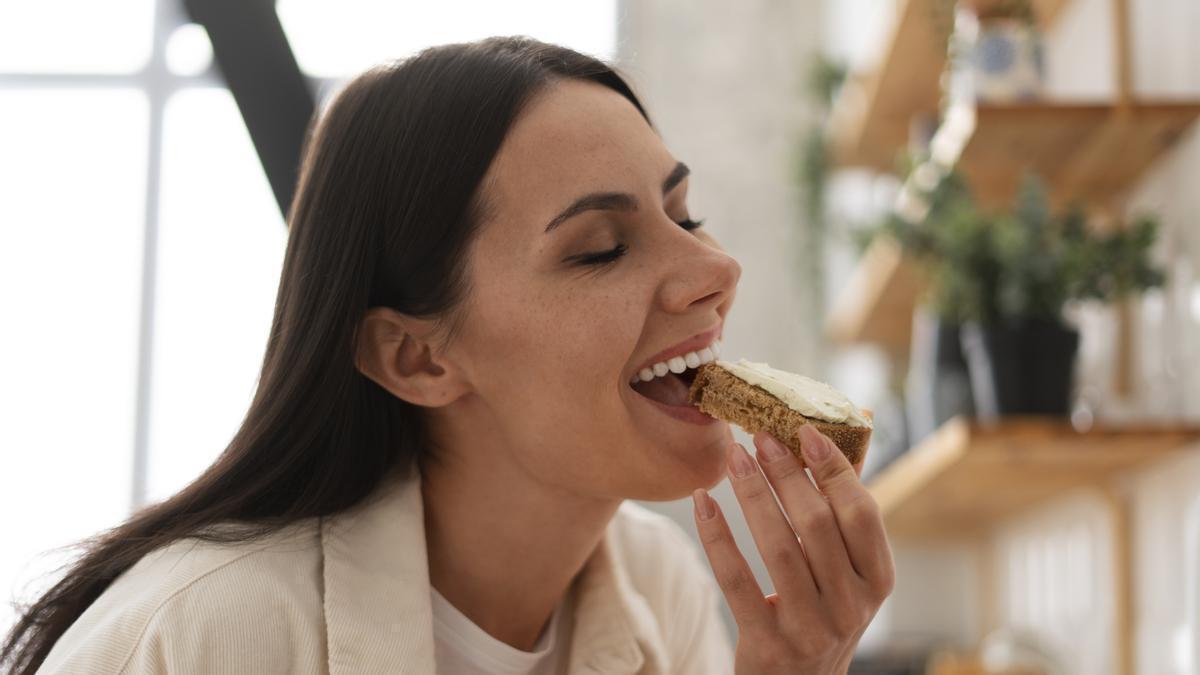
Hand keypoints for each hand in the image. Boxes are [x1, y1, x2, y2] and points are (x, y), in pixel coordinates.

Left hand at [692, 425, 894, 673]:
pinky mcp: (768, 644)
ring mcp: (811, 628)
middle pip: (817, 524)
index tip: (802, 432)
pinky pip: (737, 581)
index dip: (833, 468)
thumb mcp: (845, 575)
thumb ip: (839, 519)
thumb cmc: (820, 612)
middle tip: (758, 438)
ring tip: (734, 458)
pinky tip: (703, 502)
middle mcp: (852, 606)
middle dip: (786, 474)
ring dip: (753, 494)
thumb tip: (824, 443)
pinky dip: (718, 536)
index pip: (862, 513)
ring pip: (779, 547)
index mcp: (878, 580)